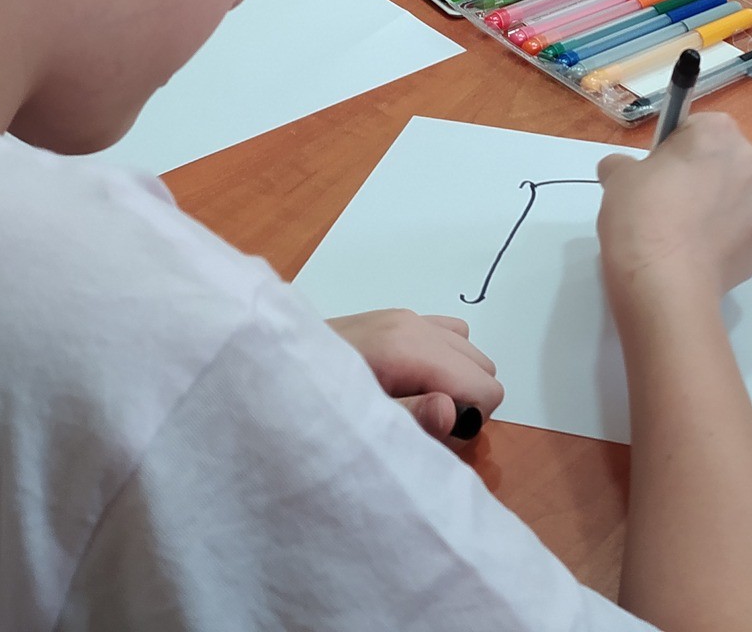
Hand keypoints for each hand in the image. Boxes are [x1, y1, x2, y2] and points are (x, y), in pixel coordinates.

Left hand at [328, 308, 505, 440]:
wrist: (265, 369)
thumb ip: (411, 419)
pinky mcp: (395, 317)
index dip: (467, 419)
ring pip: (467, 349)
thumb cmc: (313, 405)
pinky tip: (407, 380)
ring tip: (412, 403)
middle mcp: (414, 324)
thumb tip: (455, 410)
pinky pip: (445, 334)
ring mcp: (405, 316)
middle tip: (420, 422)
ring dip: (454, 379)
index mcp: (410, 348)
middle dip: (464, 399)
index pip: (486, 386)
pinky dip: (441, 359)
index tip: (433, 434)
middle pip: (483, 366)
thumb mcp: (361, 423)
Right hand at [596, 112, 751, 302]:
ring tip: (684, 235)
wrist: (666, 282)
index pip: (695, 129)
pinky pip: (744, 230)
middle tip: (668, 204)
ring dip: (718, 207)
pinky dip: (726, 238)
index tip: (657, 174)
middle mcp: (751, 160)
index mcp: (718, 131)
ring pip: (738, 196)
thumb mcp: (617, 177)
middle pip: (723, 160)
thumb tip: (621, 170)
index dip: (673, 151)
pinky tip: (699, 254)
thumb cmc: (642, 215)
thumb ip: (624, 164)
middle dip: (702, 176)